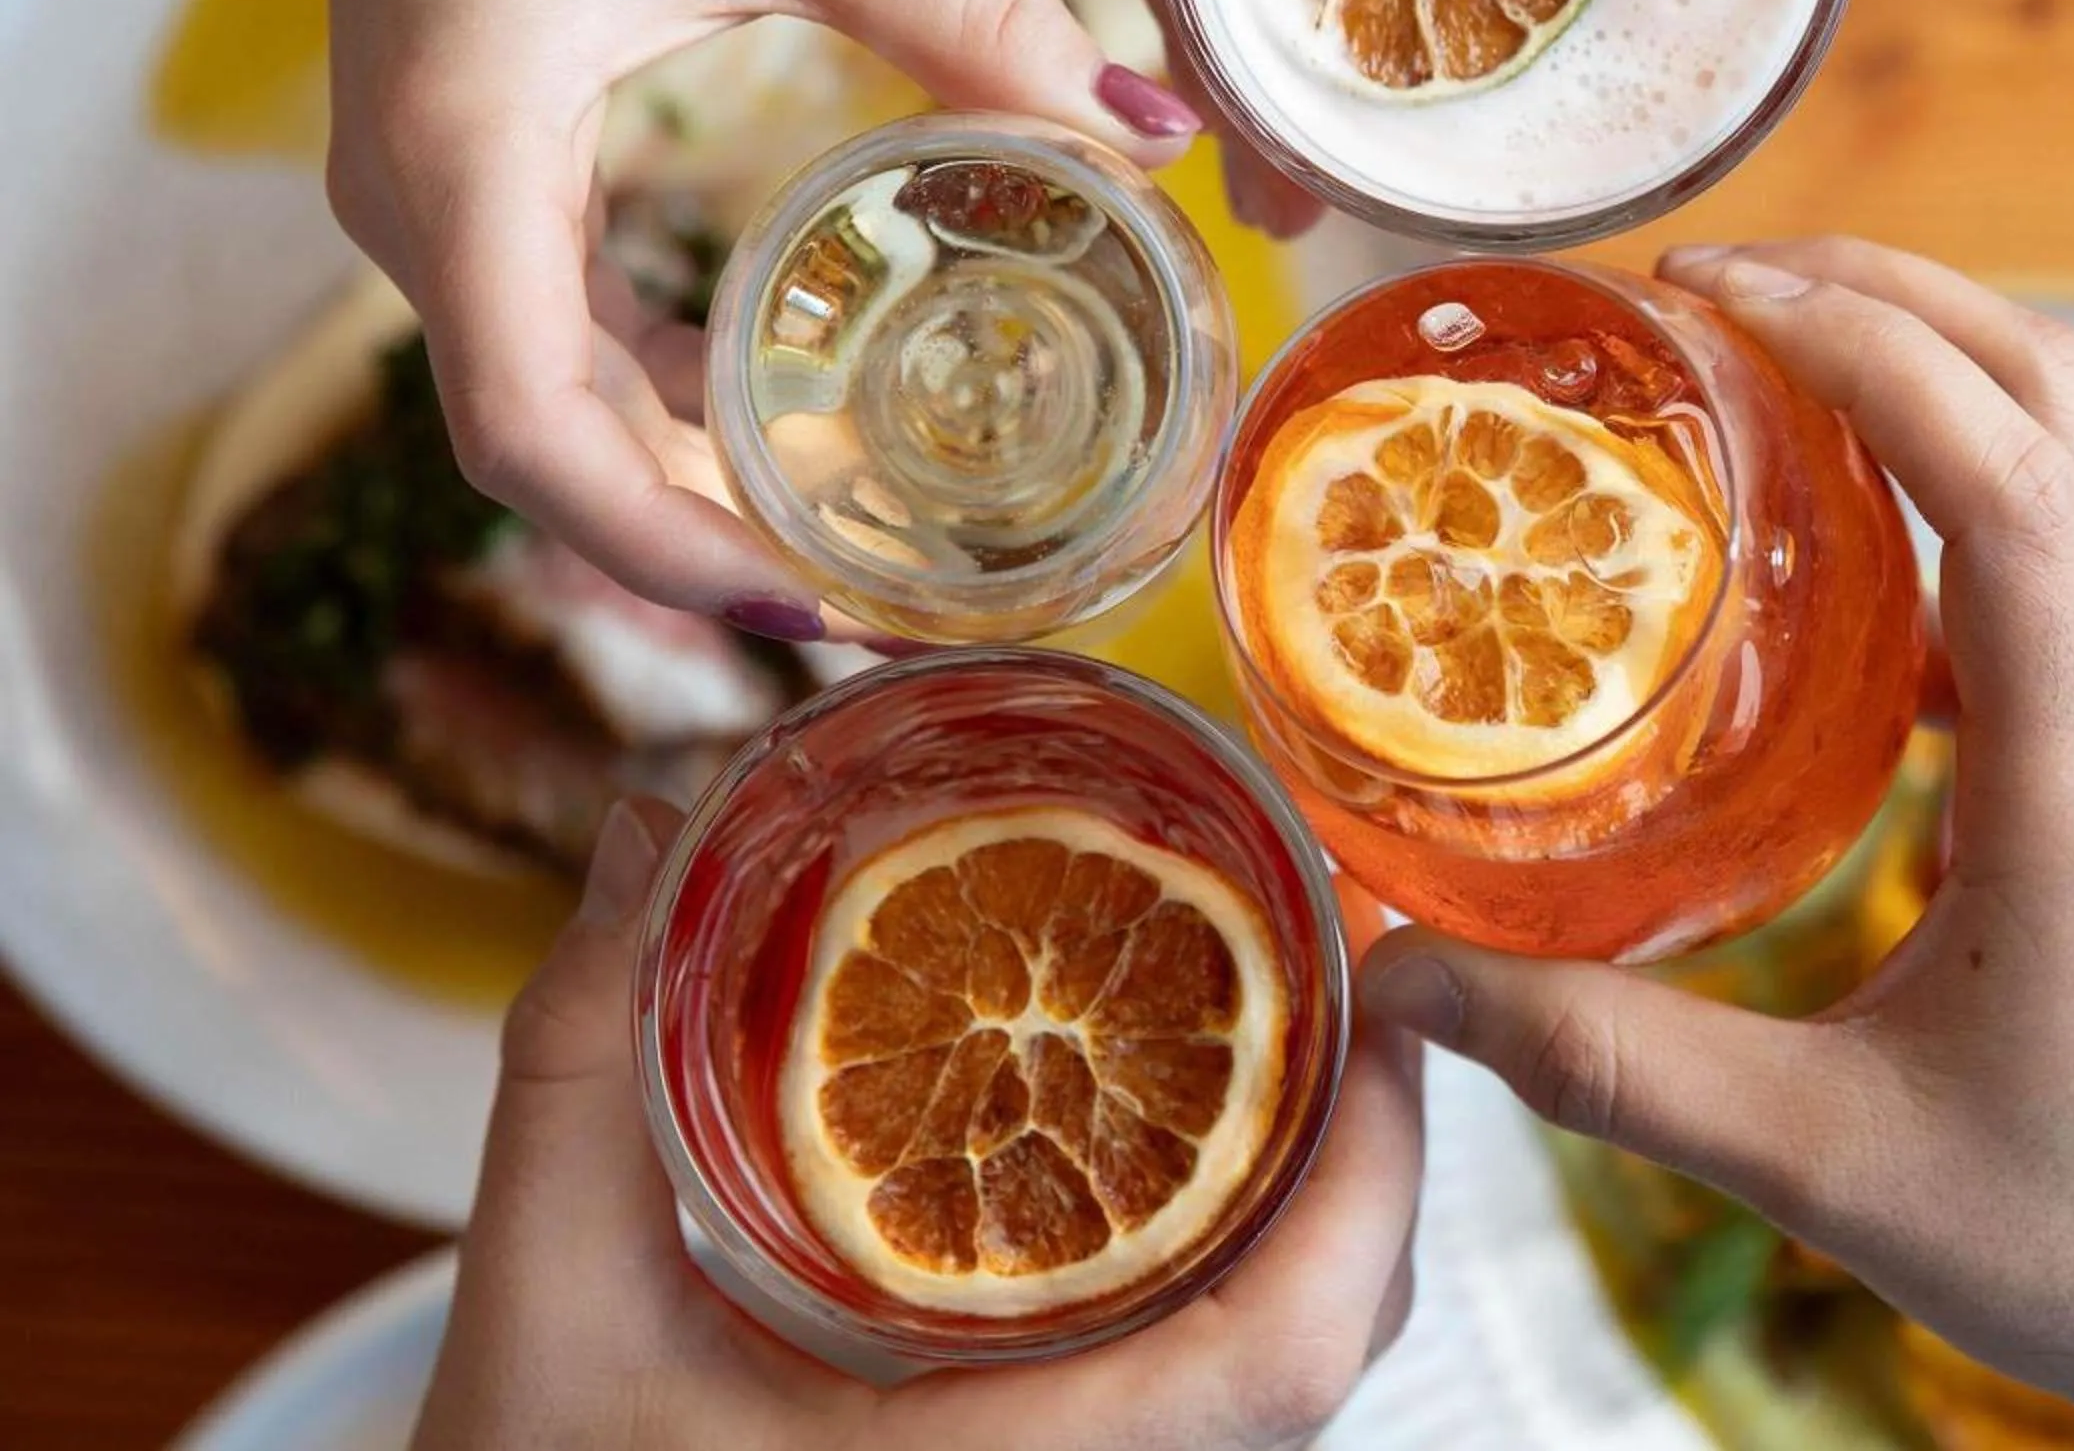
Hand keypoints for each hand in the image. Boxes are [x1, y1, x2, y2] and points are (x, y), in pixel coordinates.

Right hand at [309, 0, 1201, 631]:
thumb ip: (977, 15)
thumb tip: (1154, 132)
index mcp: (467, 158)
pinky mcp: (456, 147)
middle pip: (537, 453)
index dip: (678, 553)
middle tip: (872, 594)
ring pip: (535, 398)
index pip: (539, 443)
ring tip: (837, 526)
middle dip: (692, 544)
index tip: (827, 607)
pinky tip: (758, 390)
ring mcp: (418, 180)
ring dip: (669, 472)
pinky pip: (536, 318)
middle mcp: (412, 200)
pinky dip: (642, 384)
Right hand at [416, 800, 1422, 1450]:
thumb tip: (647, 838)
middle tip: (1350, 970)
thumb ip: (585, 1060)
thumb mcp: (544, 1298)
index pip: (1276, 1368)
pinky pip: (1209, 1380)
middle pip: (1325, 1354)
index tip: (1385, 1012)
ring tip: (1291, 1022)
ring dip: (1319, 1204)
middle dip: (1373, 1162)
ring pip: (1281, 1375)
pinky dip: (1245, 1258)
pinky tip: (1195, 1141)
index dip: (1372, 1188)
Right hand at [1358, 240, 2073, 1448]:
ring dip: (1920, 356)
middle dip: (1886, 295)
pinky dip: (1933, 462)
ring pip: (2067, 445)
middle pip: (2055, 396)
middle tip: (1699, 283)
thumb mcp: (1826, 1163)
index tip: (1708, 296)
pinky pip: (2047, 530)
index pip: (2011, 473)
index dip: (1866, 347)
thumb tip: (1403, 987)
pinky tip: (1805, 519)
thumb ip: (1605, 1063)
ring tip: (1740, 346)